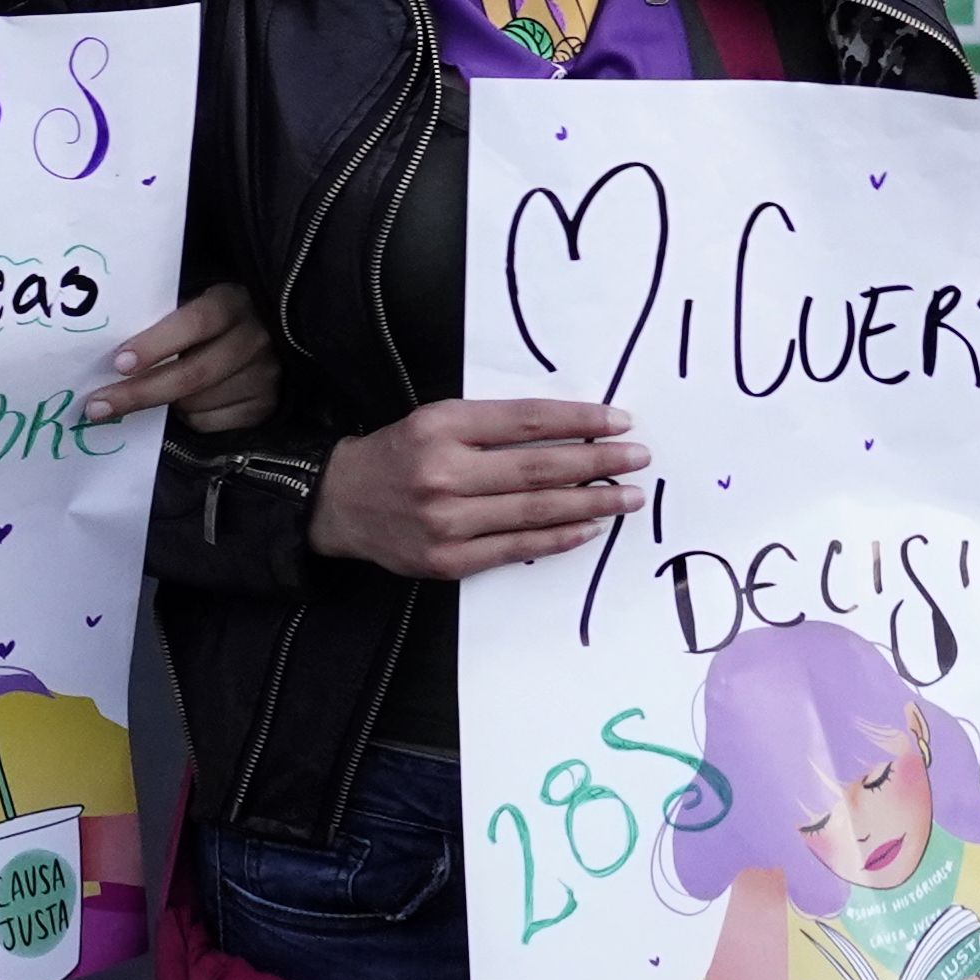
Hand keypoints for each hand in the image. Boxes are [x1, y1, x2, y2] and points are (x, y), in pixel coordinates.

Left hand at [89, 278, 283, 431]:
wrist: (264, 340)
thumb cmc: (209, 324)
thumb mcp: (194, 308)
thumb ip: (163, 323)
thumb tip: (104, 356)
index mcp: (233, 303)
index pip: (196, 322)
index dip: (156, 344)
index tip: (118, 363)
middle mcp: (255, 338)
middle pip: (193, 373)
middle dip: (141, 392)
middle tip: (99, 406)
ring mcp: (264, 375)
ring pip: (196, 403)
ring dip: (165, 405)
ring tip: (151, 396)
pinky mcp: (265, 406)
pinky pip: (210, 423)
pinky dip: (189, 419)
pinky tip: (187, 406)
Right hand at [308, 396, 645, 577]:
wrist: (340, 503)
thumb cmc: (401, 453)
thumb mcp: (439, 418)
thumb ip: (496, 423)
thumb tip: (572, 429)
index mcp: (442, 425)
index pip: (528, 421)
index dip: (580, 421)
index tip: (620, 421)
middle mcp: (443, 473)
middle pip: (538, 467)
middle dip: (599, 463)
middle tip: (639, 459)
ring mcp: (445, 522)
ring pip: (534, 510)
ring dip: (591, 503)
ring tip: (627, 495)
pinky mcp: (447, 560)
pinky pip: (517, 547)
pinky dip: (558, 537)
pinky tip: (589, 527)